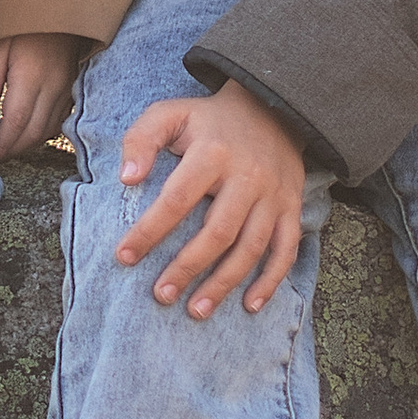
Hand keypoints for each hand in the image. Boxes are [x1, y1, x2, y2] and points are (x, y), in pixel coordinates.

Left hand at [0, 32, 83, 167]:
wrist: (58, 8)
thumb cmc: (21, 25)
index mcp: (31, 76)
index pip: (14, 123)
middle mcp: (53, 88)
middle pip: (31, 134)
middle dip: (9, 152)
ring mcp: (66, 91)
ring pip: (45, 133)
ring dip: (23, 147)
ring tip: (2, 151)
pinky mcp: (71, 92)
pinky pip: (55, 124)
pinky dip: (38, 136)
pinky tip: (22, 137)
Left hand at [114, 85, 306, 320]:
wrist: (270, 108)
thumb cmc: (208, 119)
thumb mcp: (170, 114)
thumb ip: (142, 139)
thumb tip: (127, 179)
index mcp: (213, 153)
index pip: (177, 199)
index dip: (149, 231)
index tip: (124, 257)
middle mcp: (248, 176)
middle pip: (218, 232)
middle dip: (187, 268)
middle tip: (161, 295)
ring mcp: (274, 195)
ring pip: (251, 247)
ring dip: (224, 283)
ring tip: (196, 310)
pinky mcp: (292, 206)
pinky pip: (286, 249)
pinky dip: (271, 280)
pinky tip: (250, 305)